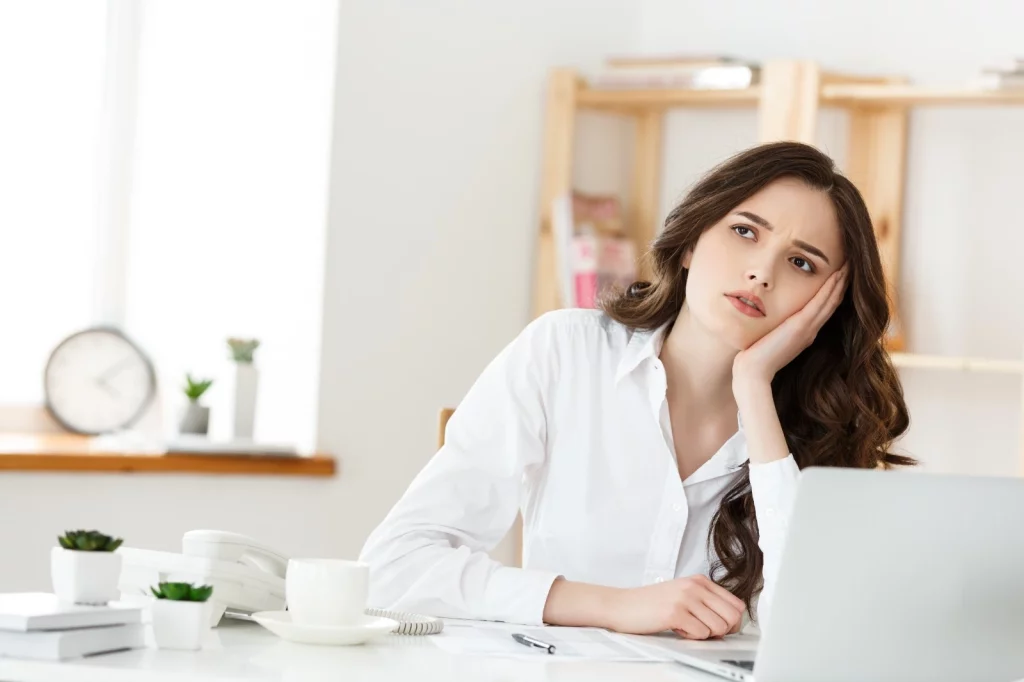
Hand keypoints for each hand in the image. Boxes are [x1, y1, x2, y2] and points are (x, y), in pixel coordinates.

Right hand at [607, 575, 745, 639]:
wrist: (621, 605)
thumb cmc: (650, 604)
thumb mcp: (682, 594)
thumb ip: (705, 601)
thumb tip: (731, 621)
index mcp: (699, 581)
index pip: (736, 604)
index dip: (733, 622)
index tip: (720, 627)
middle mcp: (695, 586)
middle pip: (732, 617)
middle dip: (723, 631)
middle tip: (704, 630)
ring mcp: (685, 598)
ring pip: (719, 627)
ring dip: (704, 634)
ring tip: (686, 627)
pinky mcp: (675, 612)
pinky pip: (701, 634)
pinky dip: (691, 638)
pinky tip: (677, 629)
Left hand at [733, 266, 848, 387]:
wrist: (753, 372)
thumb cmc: (755, 357)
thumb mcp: (769, 338)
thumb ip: (775, 329)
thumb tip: (769, 320)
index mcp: (804, 334)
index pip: (823, 309)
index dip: (833, 293)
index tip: (840, 276)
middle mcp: (811, 331)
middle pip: (832, 303)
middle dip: (843, 284)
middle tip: (852, 266)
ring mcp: (808, 328)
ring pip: (831, 301)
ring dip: (841, 282)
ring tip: (850, 266)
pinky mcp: (801, 326)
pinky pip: (821, 303)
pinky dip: (831, 288)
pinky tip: (838, 275)